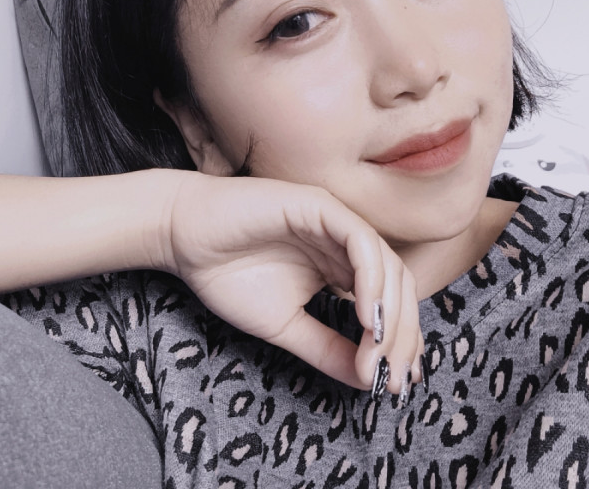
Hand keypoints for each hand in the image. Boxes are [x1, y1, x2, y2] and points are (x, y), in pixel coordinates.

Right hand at [162, 172, 423, 396]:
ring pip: (387, 264)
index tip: (394, 382)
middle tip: (394, 376)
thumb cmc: (228, 275)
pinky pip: (360, 241)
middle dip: (403, 335)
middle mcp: (345, 244)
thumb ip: (326, 347)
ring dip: (391, 313)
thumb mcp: (285, 325)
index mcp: (342, 268)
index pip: (389, 303)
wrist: (185, 239)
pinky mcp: (319, 206)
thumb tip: (367, 379)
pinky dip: (371, 278)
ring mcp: (335, 222)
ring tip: (378, 351)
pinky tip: (367, 315)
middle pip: (398, 286)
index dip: (400, 343)